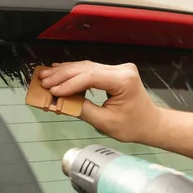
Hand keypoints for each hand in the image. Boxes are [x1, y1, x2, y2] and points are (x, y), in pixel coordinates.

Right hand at [39, 61, 160, 142]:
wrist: (149, 123)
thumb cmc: (132, 126)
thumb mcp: (105, 123)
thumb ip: (82, 110)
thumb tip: (60, 102)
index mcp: (123, 81)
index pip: (91, 77)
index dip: (69, 84)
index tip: (52, 90)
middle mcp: (122, 69)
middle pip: (86, 68)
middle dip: (62, 75)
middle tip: (43, 80)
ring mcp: (119, 68)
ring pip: (87, 66)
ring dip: (65, 71)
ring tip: (46, 75)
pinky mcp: (115, 71)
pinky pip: (91, 69)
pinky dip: (74, 72)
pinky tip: (59, 71)